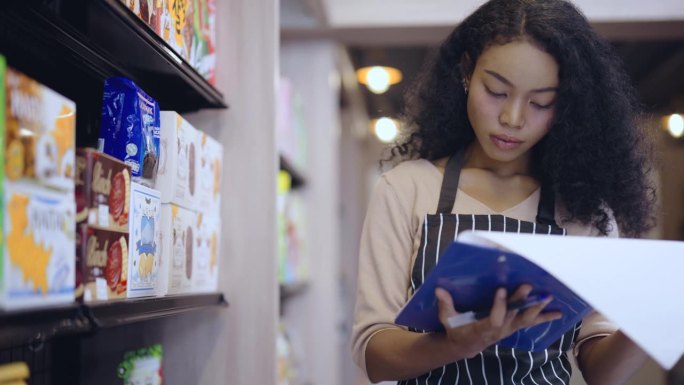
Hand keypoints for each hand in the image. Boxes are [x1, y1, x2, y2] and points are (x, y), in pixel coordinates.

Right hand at [435, 284, 560, 357]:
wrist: (465, 345)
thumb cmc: (455, 329)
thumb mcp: (447, 319)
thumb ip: (445, 305)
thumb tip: (439, 290)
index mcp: (483, 328)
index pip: (494, 318)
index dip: (499, 305)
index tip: (501, 289)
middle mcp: (499, 329)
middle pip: (513, 315)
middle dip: (521, 301)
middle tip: (529, 286)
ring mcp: (508, 329)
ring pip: (526, 319)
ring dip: (538, 309)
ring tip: (549, 297)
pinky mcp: (513, 327)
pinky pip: (530, 322)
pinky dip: (544, 317)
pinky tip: (558, 312)